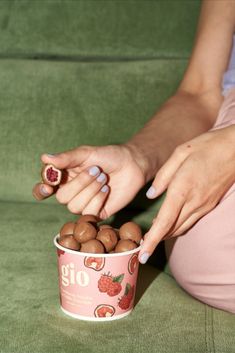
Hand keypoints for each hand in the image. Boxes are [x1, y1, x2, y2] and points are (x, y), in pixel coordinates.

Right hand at [32, 144, 145, 218]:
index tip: (50, 185)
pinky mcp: (96, 213)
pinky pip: (88, 213)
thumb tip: (44, 157)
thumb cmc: (108, 156)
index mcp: (63, 177)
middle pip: (61, 198)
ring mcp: (83, 203)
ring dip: (90, 190)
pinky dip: (98, 199)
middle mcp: (71, 192)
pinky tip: (106, 189)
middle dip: (79, 183)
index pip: (43, 189)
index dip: (42, 189)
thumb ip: (66, 158)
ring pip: (74, 207)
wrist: (132, 165)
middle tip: (96, 170)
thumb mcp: (86, 153)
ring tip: (103, 178)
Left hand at [139, 125, 234, 263]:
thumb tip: (151, 195)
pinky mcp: (209, 205)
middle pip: (171, 229)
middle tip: (141, 248)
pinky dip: (177, 226)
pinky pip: (190, 221)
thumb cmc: (208, 146)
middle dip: (155, 242)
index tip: (142, 255)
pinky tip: (168, 224)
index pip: (164, 222)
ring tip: (152, 238)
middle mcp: (194, 201)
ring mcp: (204, 205)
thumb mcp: (181, 152)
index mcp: (182, 188)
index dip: (152, 241)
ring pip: (181, 228)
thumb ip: (163, 176)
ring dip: (166, 235)